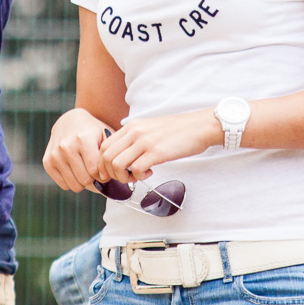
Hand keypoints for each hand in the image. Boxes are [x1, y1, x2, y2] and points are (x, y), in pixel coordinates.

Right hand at [43, 108, 112, 191]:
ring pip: (74, 185)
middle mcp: (67, 146)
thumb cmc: (92, 131)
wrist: (70, 121)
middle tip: (95, 173)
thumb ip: (108, 157)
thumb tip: (107, 181)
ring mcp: (55, 154)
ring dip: (82, 182)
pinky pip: (63, 184)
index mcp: (83, 139)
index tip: (105, 173)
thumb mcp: (105, 138)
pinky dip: (71, 181)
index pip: (94, 171)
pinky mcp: (47, 161)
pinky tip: (74, 171)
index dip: (103, 176)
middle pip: (84, 180)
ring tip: (86, 172)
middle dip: (93, 180)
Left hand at [98, 110, 222, 182]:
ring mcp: (145, 141)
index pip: (104, 147)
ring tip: (137, 176)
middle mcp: (134, 132)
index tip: (113, 174)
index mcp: (131, 126)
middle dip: (112, 173)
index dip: (104, 165)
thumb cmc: (176, 131)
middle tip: (126, 177)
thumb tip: (122, 157)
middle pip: (106, 157)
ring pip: (117, 165)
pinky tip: (150, 172)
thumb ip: (134, 139)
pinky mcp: (157, 152)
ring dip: (124, 177)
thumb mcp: (149, 128)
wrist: (199, 126)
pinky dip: (140, 176)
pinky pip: (137, 170)